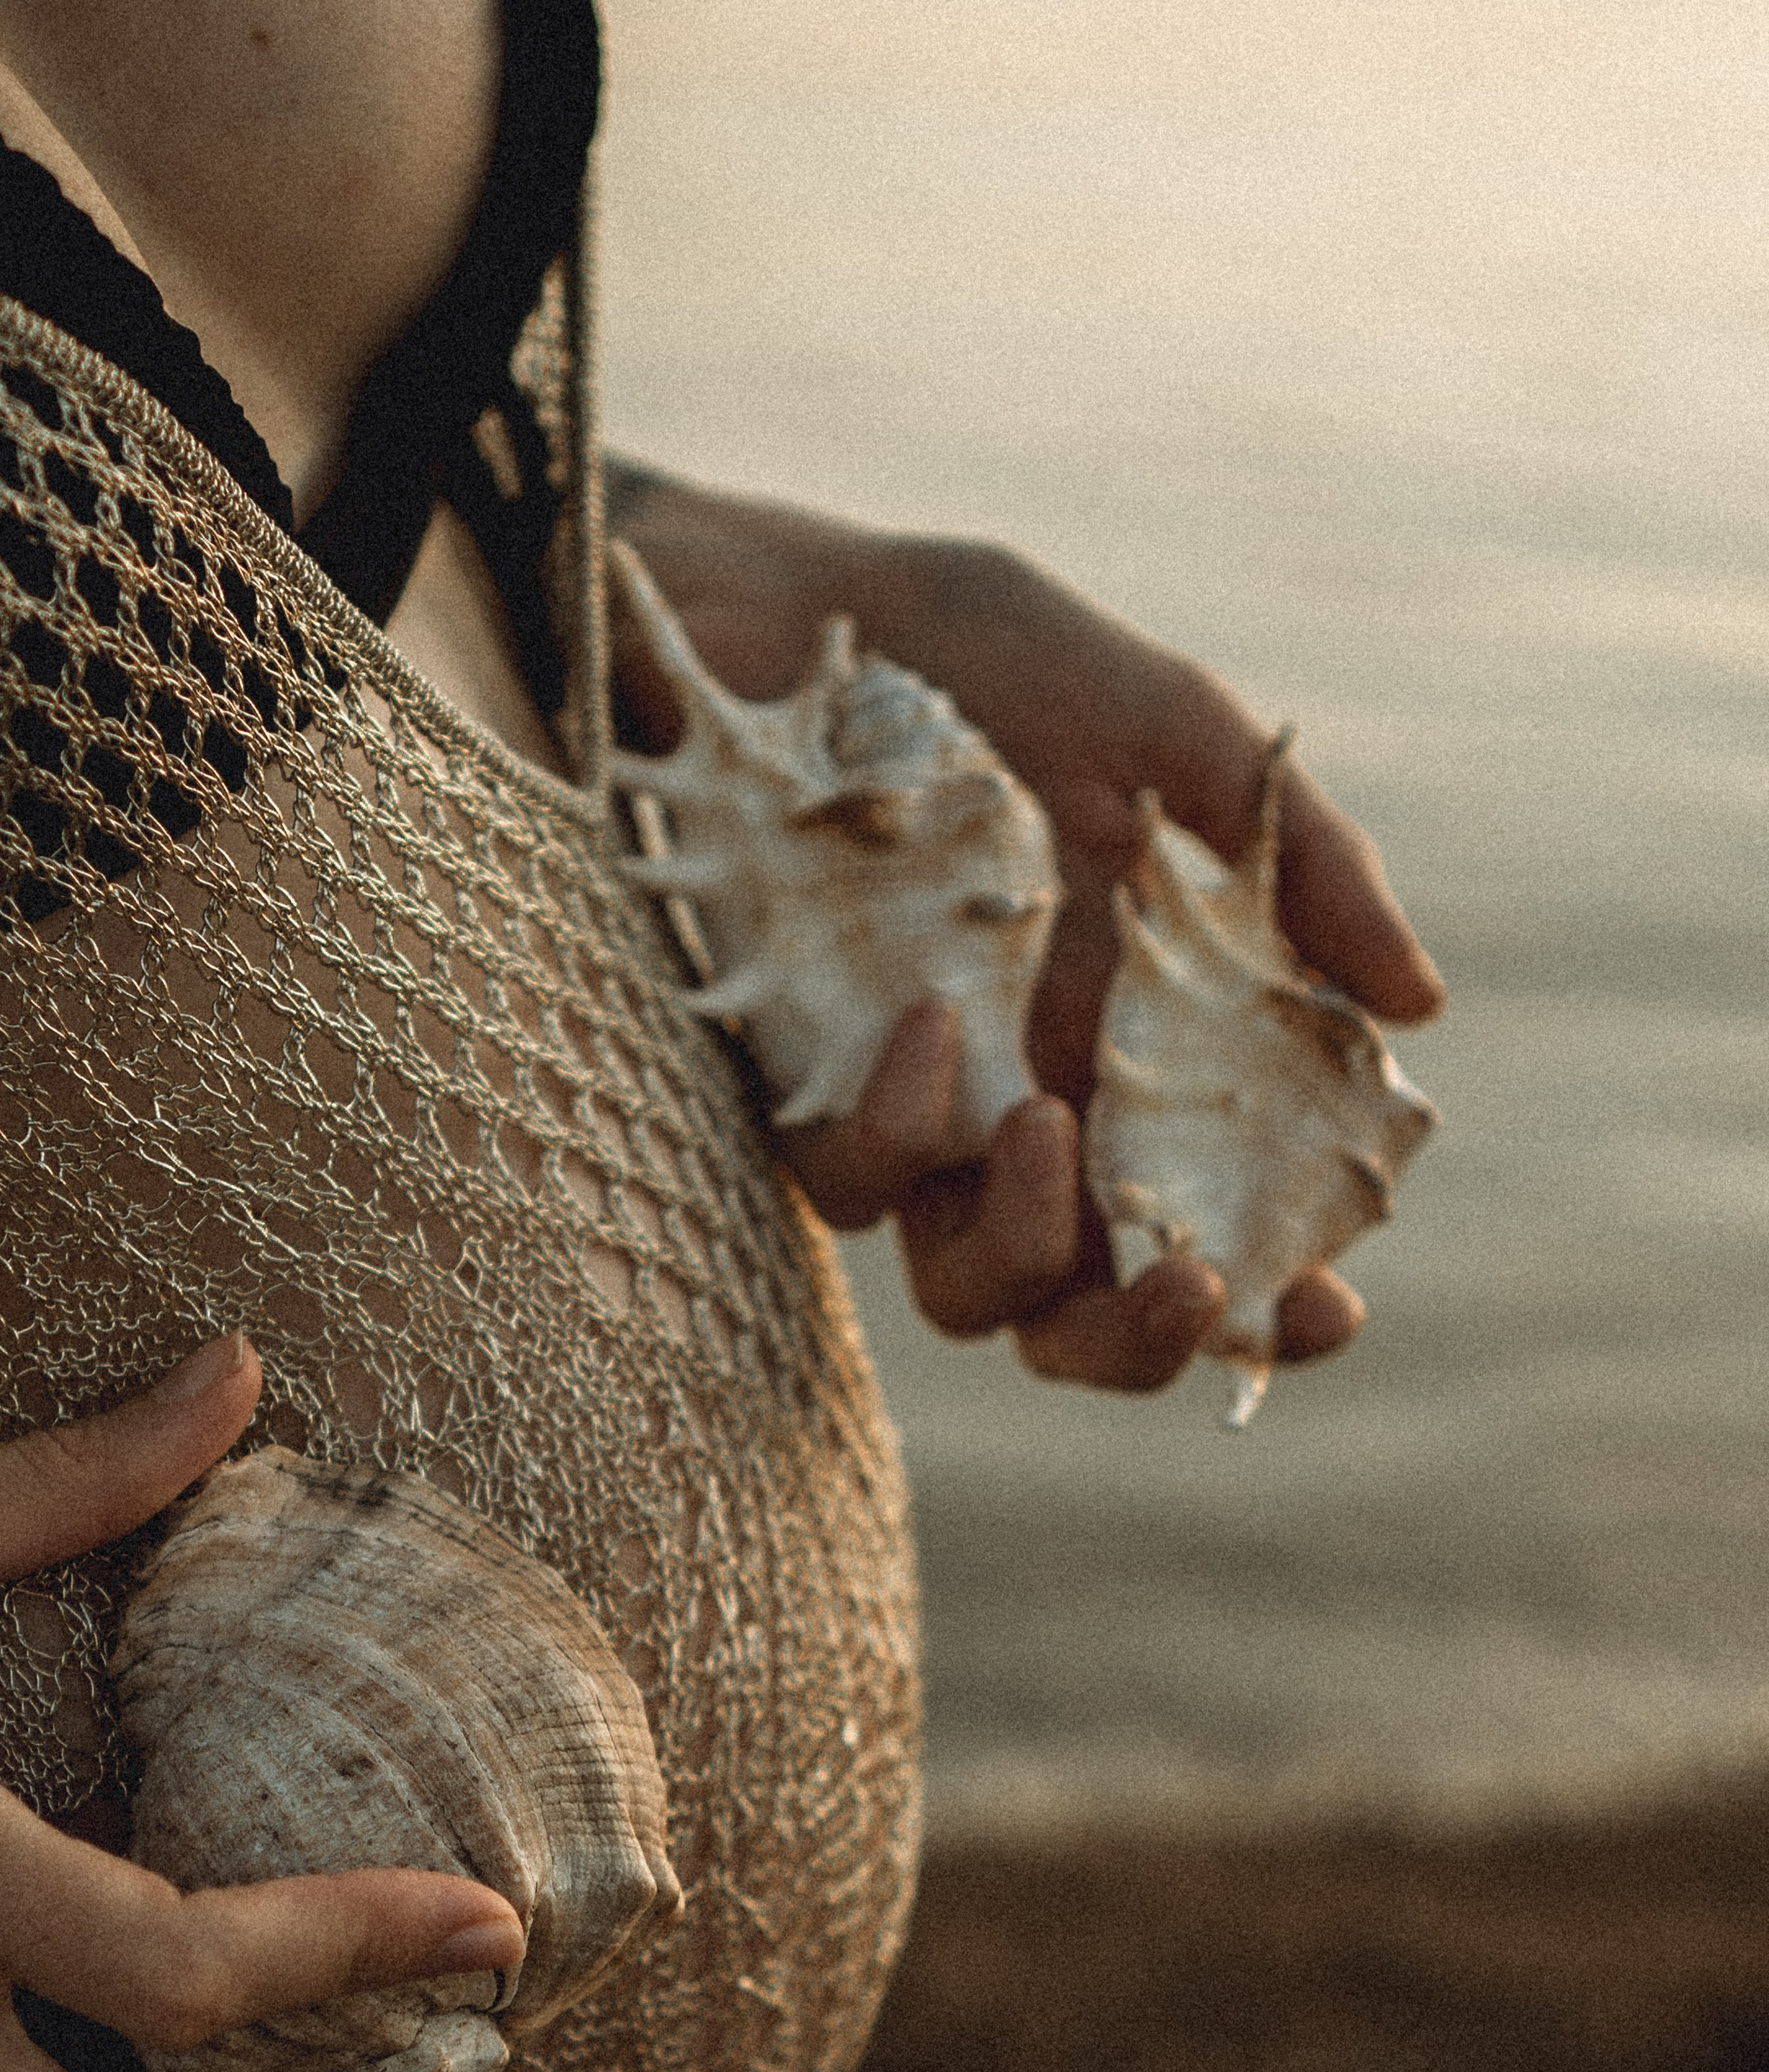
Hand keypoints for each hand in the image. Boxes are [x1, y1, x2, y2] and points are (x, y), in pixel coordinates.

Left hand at [608, 469, 1443, 1391]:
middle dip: (1141, 1341)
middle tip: (1192, 1283)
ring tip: (1041, 1122)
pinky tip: (931, 1016)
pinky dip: (900, 1123)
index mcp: (1135, 1060)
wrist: (774, 609)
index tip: (1327, 1301)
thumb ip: (1301, 864)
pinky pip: (850, 1179)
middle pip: (1078, 1318)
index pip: (1209, 1231)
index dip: (1268, 1305)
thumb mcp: (1169, 732)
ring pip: (964, 1290)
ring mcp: (910, 1116)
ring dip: (1025, 1245)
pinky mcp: (798, 1087)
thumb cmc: (979, 662)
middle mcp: (1024, 1115)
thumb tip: (1417, 1002)